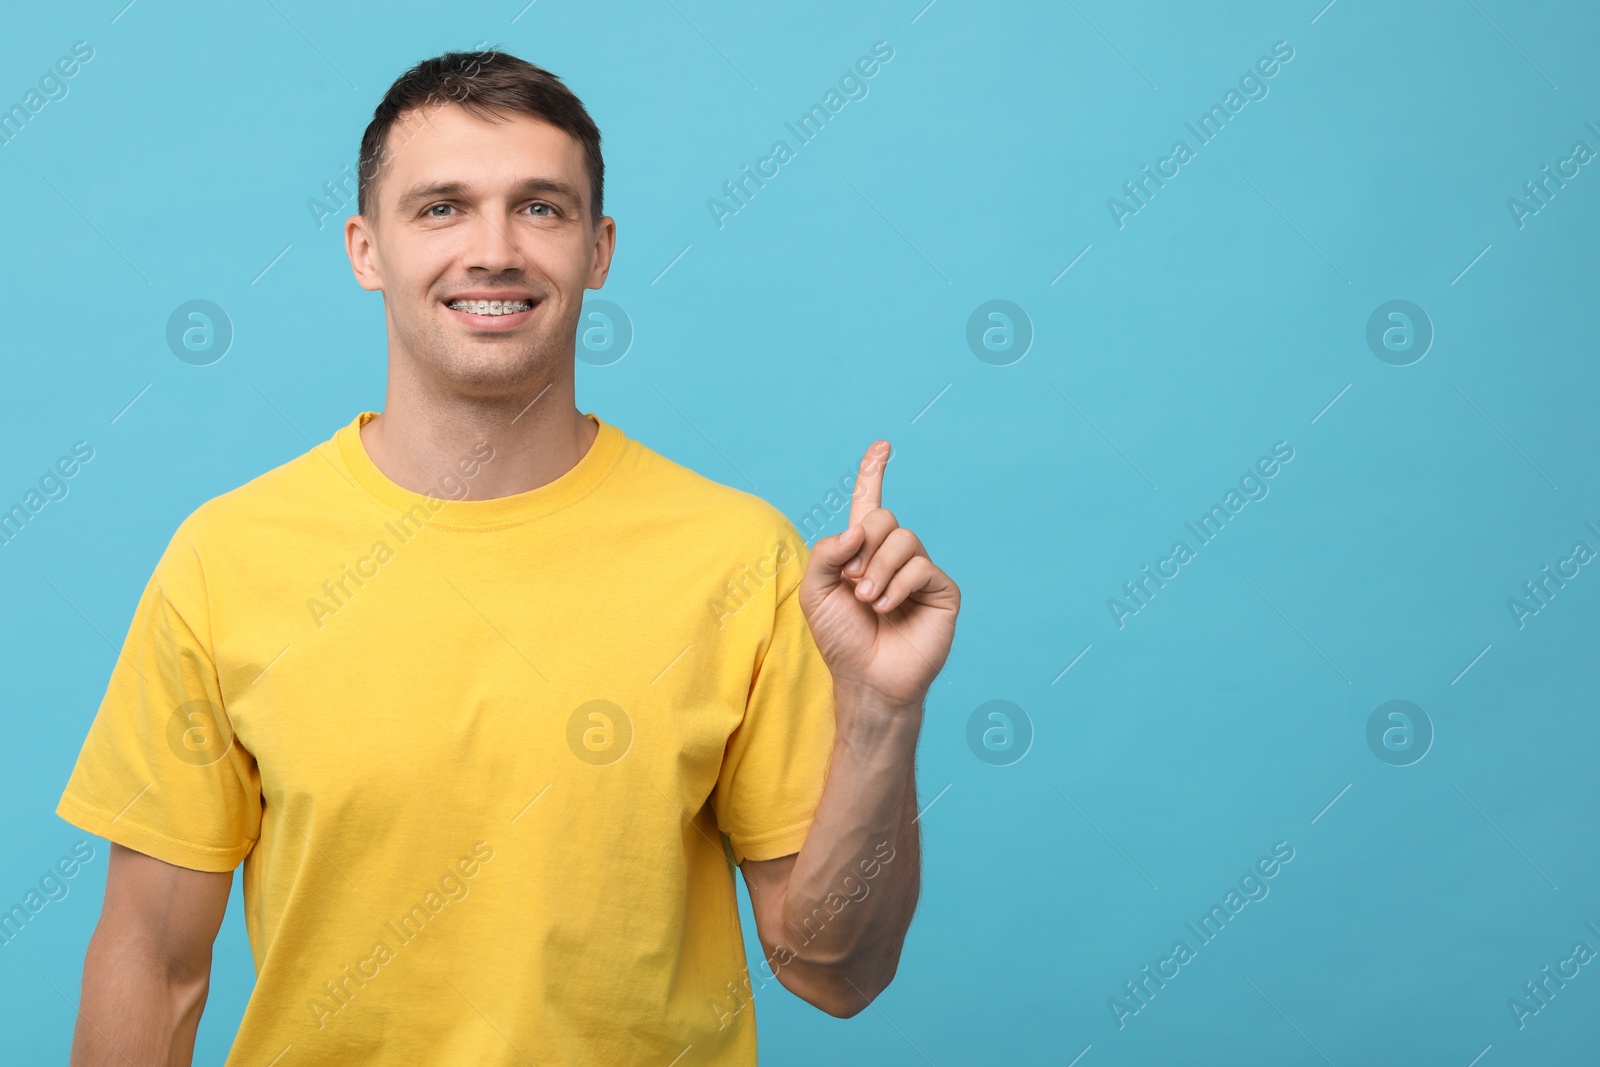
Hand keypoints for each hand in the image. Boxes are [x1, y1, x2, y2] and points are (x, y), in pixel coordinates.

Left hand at [797, 441, 959, 709]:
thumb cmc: (840, 639)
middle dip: (863, 546)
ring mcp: (920, 572)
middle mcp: (894, 556)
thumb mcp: (815, 592)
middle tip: (852, 583)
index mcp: (863, 551)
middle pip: (884, 517)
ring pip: (904, 539)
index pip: (869, 502)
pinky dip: (897, 585)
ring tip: (868, 601)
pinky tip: (887, 608)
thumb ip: (826, 553)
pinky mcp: (941, 590)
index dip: (874, 473)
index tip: (882, 446)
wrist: (866, 679)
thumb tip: (857, 528)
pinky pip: (921, 566)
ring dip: (878, 569)